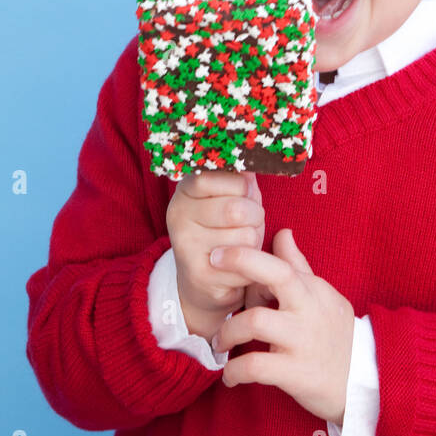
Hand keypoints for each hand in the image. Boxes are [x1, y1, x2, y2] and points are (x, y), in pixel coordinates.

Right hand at [165, 169, 263, 321]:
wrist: (204, 281)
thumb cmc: (224, 229)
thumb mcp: (231, 196)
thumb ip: (241, 177)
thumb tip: (257, 155)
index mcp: (185, 191)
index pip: (220, 177)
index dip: (242, 187)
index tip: (242, 194)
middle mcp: (178, 216)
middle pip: (237, 209)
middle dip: (254, 216)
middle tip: (247, 222)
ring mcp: (186, 246)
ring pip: (246, 236)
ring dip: (254, 241)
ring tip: (240, 243)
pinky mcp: (200, 274)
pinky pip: (245, 263)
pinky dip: (252, 264)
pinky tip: (238, 265)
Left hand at [210, 229, 354, 425]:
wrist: (365, 378)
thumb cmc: (336, 333)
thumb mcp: (321, 295)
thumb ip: (297, 266)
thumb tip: (283, 232)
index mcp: (310, 290)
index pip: (279, 263)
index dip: (246, 255)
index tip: (219, 254)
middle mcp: (307, 310)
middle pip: (273, 277)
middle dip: (239, 268)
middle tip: (213, 276)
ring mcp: (301, 341)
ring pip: (254, 322)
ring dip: (227, 331)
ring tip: (220, 343)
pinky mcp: (296, 373)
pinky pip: (255, 367)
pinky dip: (234, 371)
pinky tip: (230, 376)